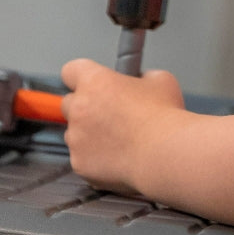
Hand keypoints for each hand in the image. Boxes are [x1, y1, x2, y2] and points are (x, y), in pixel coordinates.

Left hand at [61, 59, 184, 195]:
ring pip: (75, 133)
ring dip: (90, 134)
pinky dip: (96, 157)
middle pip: (69, 103)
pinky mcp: (79, 164)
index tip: (91, 82)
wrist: (165, 153)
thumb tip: (138, 83)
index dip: (83, 75)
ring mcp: (76, 139)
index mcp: (95, 82)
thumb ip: (141, 77)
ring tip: (120, 139)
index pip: (72, 70)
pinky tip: (120, 156)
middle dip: (85, 106)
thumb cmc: (164, 115)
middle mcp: (79, 108)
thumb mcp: (160, 80)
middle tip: (111, 113)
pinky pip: (82, 157)